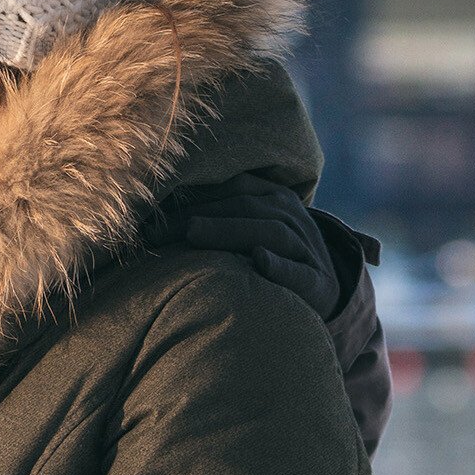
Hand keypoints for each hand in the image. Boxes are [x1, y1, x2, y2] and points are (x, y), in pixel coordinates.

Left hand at [162, 173, 339, 317]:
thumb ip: (217, 213)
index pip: (232, 188)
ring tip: (193, 233)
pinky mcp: (316, 282)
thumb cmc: (271, 252)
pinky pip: (299, 272)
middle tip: (157, 232)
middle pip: (244, 206)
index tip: (151, 213)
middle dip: (197, 216)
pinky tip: (259, 260)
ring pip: (270, 231)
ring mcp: (306, 248)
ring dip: (228, 231)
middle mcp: (291, 216)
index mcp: (274, 197)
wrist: (324, 287)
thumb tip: (156, 215)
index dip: (191, 197)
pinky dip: (279, 266)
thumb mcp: (250, 225)